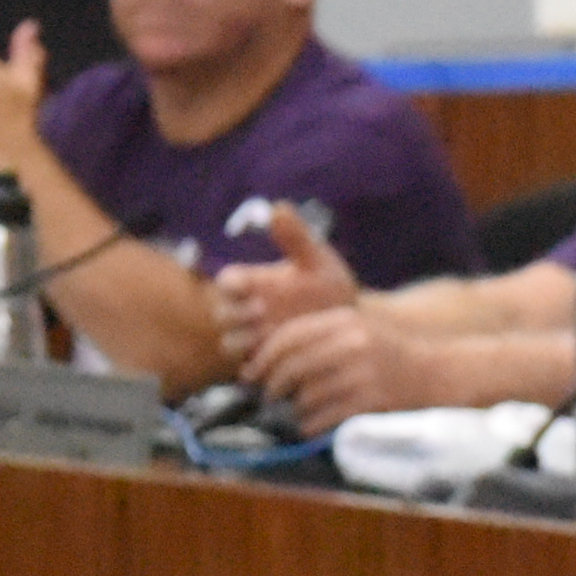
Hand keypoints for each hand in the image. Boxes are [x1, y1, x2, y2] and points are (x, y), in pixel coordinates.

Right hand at [210, 204, 360, 356]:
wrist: (352, 328)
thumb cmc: (331, 289)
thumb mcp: (318, 261)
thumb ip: (296, 237)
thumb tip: (278, 207)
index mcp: (252, 283)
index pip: (225, 282)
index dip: (232, 286)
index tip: (252, 288)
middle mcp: (246, 312)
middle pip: (222, 315)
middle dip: (238, 315)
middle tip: (263, 314)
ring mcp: (253, 339)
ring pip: (230, 344)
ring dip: (246, 343)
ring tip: (273, 340)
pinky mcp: (264, 364)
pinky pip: (249, 369)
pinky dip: (261, 367)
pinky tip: (282, 359)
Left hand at [240, 303, 433, 430]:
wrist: (441, 371)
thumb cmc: (390, 353)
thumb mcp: (357, 329)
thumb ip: (317, 338)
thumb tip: (266, 361)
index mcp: (344, 320)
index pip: (288, 336)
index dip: (263, 357)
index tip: (250, 374)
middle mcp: (352, 342)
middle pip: (292, 366)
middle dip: (272, 385)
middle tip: (266, 398)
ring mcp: (364, 372)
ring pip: (307, 394)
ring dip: (294, 408)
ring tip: (294, 413)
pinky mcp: (373, 399)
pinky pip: (326, 415)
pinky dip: (311, 424)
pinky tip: (310, 426)